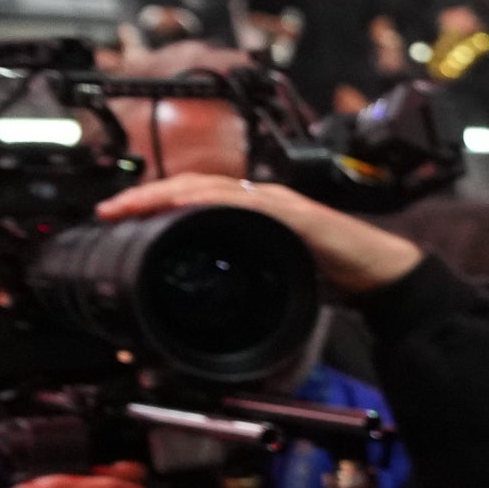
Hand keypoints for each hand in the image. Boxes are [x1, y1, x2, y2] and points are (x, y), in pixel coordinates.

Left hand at [91, 171, 420, 297]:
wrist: (378, 274)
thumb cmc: (332, 276)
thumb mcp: (272, 280)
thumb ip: (239, 280)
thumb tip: (200, 302)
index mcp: (250, 213)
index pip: (192, 198)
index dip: (153, 203)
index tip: (117, 217)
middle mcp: (258, 199)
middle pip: (191, 185)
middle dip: (145, 195)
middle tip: (110, 210)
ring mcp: (274, 202)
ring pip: (209, 187)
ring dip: (166, 194)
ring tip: (133, 205)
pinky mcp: (290, 212)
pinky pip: (242, 201)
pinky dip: (209, 201)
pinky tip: (185, 205)